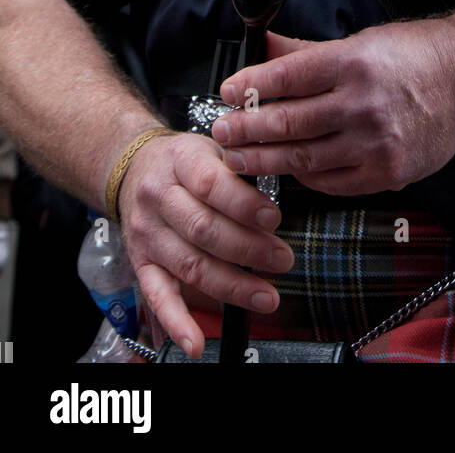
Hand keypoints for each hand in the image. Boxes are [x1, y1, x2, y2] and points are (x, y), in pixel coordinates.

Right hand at [116, 131, 294, 359]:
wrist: (134, 167)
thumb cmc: (185, 162)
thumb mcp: (213, 148)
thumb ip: (241, 168)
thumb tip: (277, 191)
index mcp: (180, 160)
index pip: (210, 183)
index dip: (244, 204)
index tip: (274, 219)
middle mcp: (158, 197)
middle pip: (202, 229)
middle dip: (248, 249)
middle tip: (282, 259)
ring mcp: (147, 233)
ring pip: (190, 265)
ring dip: (231, 286)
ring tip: (267, 297)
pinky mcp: (141, 262)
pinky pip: (158, 296)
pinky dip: (177, 323)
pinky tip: (195, 343)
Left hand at [210, 16, 454, 194]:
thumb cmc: (412, 56)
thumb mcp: (359, 40)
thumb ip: (306, 51)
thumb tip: (261, 49)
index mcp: (353, 62)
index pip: (287, 77)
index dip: (251, 86)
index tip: (226, 92)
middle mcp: (363, 103)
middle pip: (289, 123)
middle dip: (247, 129)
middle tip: (222, 131)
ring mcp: (375, 143)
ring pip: (304, 158)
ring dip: (265, 160)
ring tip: (239, 158)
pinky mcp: (387, 172)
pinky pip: (331, 182)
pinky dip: (305, 178)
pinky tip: (287, 170)